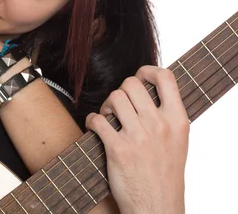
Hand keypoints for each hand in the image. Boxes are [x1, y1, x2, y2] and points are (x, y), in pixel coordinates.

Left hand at [85, 66, 188, 213]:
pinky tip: (95, 127)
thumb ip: (167, 115)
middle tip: (118, 106)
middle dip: (120, 91)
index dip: (148, 70)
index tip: (139, 77)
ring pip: (114, 97)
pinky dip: (92, 121)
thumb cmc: (164, 173)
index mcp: (178, 120)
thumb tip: (148, 90)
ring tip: (108, 118)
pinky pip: (98, 119)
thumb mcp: (178, 140)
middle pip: (131, 84)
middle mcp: (160, 125)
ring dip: (106, 106)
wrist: (157, 206)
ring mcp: (139, 136)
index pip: (166, 77)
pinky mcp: (118, 148)